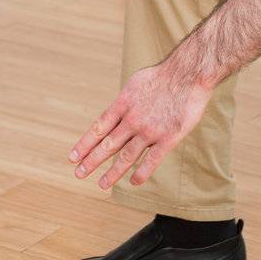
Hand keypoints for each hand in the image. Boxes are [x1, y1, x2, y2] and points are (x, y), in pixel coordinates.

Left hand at [68, 60, 213, 189]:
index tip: (73, 157)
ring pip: (127, 156)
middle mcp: (132, 120)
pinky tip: (133, 182)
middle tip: (78, 174)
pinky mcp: (168, 138)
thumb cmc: (162, 76)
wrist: (187, 74)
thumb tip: (114, 114)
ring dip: (113, 172)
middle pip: (108, 145)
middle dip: (91, 161)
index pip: (98, 128)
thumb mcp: (134, 83)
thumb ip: (124, 102)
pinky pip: (152, 160)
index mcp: (122, 105)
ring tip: (102, 184)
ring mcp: (149, 131)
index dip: (84, 144)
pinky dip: (141, 173)